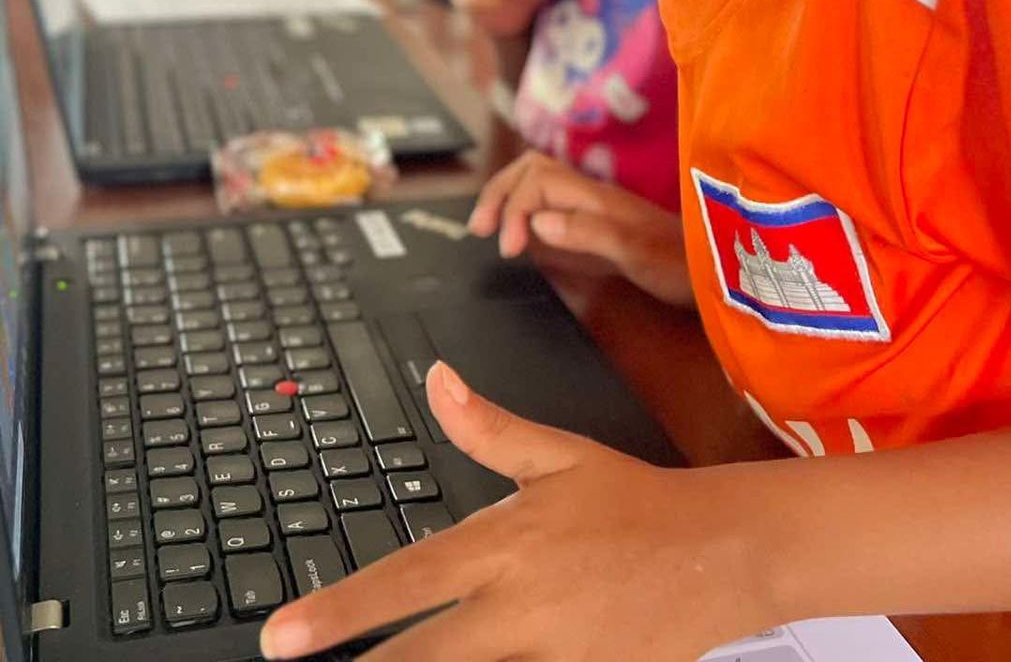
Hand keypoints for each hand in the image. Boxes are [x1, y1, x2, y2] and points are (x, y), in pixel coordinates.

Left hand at [259, 364, 754, 660]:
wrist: (728, 551)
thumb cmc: (636, 504)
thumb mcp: (559, 456)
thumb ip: (488, 428)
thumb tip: (436, 377)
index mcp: (506, 544)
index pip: (407, 579)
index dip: (340, 611)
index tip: (283, 634)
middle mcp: (523, 606)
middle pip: (427, 656)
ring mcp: (560, 655)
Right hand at [468, 154, 692, 306]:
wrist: (718, 270)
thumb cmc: (681, 265)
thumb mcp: (636, 253)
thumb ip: (589, 233)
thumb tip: (538, 222)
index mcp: (597, 198)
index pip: (538, 183)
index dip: (515, 210)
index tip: (510, 248)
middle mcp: (592, 195)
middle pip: (532, 170)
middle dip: (500, 192)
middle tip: (480, 228)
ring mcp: (594, 207)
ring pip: (539, 181)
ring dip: (509, 196)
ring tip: (489, 225)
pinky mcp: (597, 223)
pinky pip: (551, 200)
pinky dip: (525, 208)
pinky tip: (522, 230)